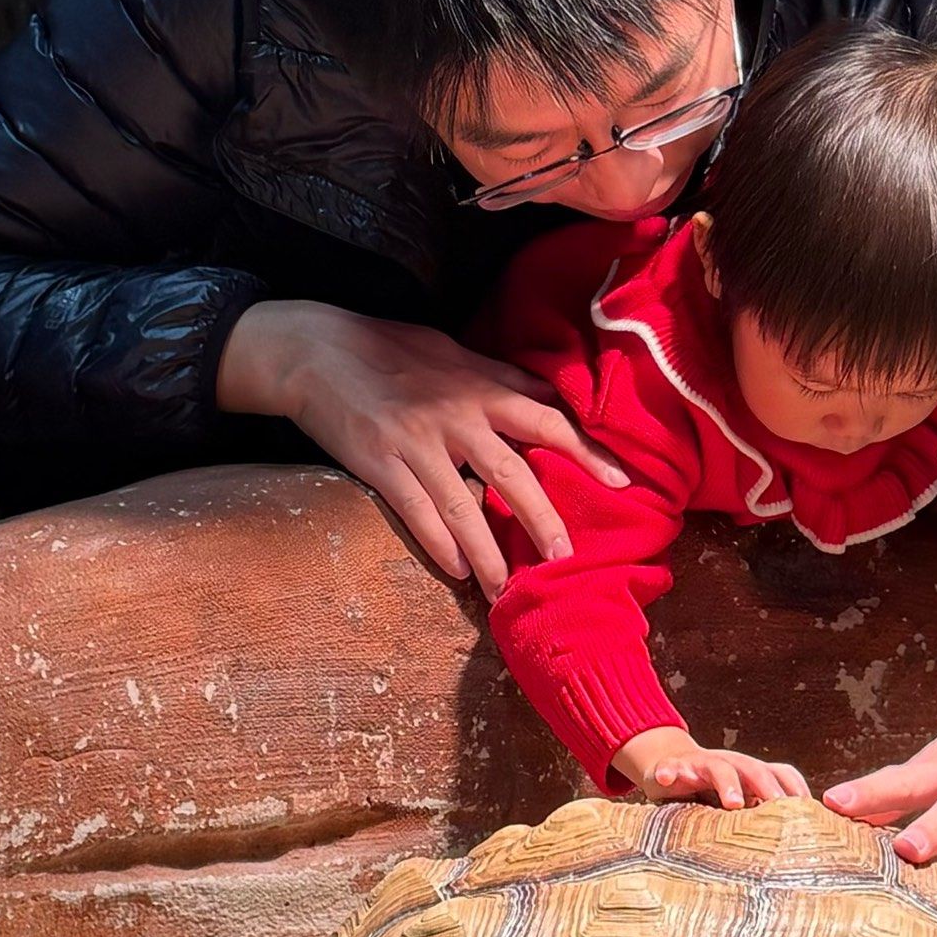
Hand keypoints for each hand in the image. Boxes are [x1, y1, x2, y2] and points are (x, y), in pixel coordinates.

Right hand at [216, 298, 629, 599]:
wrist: (314, 349)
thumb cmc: (388, 347)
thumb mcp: (452, 351)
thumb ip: (499, 378)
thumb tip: (549, 396)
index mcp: (479, 387)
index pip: (547, 420)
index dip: (586, 451)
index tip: (621, 480)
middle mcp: (455, 416)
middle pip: (512, 475)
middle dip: (542, 520)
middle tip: (565, 558)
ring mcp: (416, 442)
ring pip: (463, 506)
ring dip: (488, 553)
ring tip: (505, 589)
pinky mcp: (380, 463)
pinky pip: (416, 512)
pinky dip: (439, 544)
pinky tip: (458, 571)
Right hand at [615, 727, 810, 807]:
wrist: (671, 764)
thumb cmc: (711, 793)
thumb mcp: (739, 803)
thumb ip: (761, 818)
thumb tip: (795, 850)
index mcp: (751, 773)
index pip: (781, 773)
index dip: (796, 789)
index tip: (809, 813)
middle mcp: (730, 765)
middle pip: (753, 769)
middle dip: (767, 786)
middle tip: (779, 806)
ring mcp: (700, 764)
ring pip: (718, 767)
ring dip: (728, 782)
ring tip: (734, 803)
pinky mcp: (671, 767)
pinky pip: (670, 767)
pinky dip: (669, 771)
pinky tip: (666, 779)